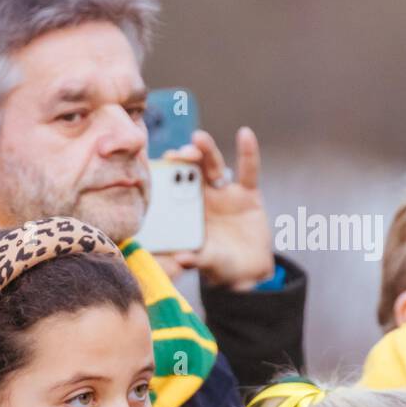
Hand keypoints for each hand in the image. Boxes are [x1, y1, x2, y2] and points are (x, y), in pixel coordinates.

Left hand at [161, 127, 273, 290]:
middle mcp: (202, 198)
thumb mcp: (207, 262)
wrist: (248, 272)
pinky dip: (248, 152)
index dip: (165, 177)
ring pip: (213, 166)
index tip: (157, 169)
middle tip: (175, 154)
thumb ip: (196, 258)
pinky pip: (249, 170)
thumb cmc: (220, 267)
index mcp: (185, 212)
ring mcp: (224, 194)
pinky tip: (244, 134)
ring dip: (206, 151)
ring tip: (198, 137)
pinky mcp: (248, 194)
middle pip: (190, 172)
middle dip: (183, 160)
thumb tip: (180, 258)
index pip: (172, 189)